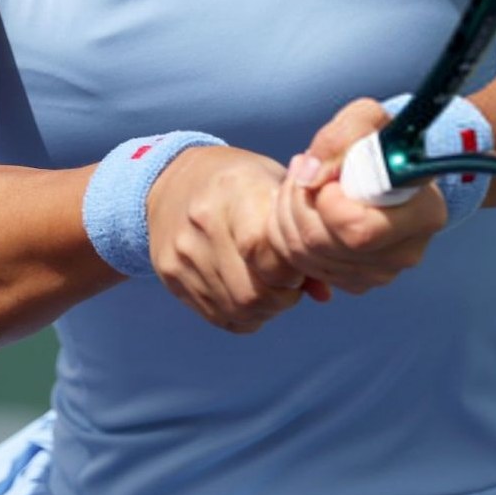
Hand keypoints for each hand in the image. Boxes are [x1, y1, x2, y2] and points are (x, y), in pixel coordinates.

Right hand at [147, 146, 327, 333]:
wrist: (173, 178)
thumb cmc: (241, 181)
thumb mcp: (274, 185)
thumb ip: (300, 233)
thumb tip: (325, 294)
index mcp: (235, 190)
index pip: (262, 249)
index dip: (291, 268)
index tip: (301, 262)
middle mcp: (202, 223)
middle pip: (252, 291)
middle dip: (283, 297)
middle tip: (292, 282)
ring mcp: (182, 253)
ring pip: (237, 310)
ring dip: (266, 309)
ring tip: (274, 288)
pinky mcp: (171, 275)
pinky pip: (218, 316)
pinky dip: (244, 315)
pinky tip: (252, 294)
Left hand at [269, 98, 446, 294]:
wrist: (388, 166)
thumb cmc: (380, 141)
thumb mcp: (366, 119)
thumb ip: (338, 138)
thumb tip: (309, 176)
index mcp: (424, 212)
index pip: (358, 230)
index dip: (327, 202)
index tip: (327, 176)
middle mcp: (407, 251)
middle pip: (325, 247)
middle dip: (299, 204)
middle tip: (301, 170)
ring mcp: (382, 272)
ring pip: (309, 259)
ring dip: (289, 216)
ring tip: (302, 183)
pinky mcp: (357, 281)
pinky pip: (307, 269)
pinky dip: (292, 236)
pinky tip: (306, 207)